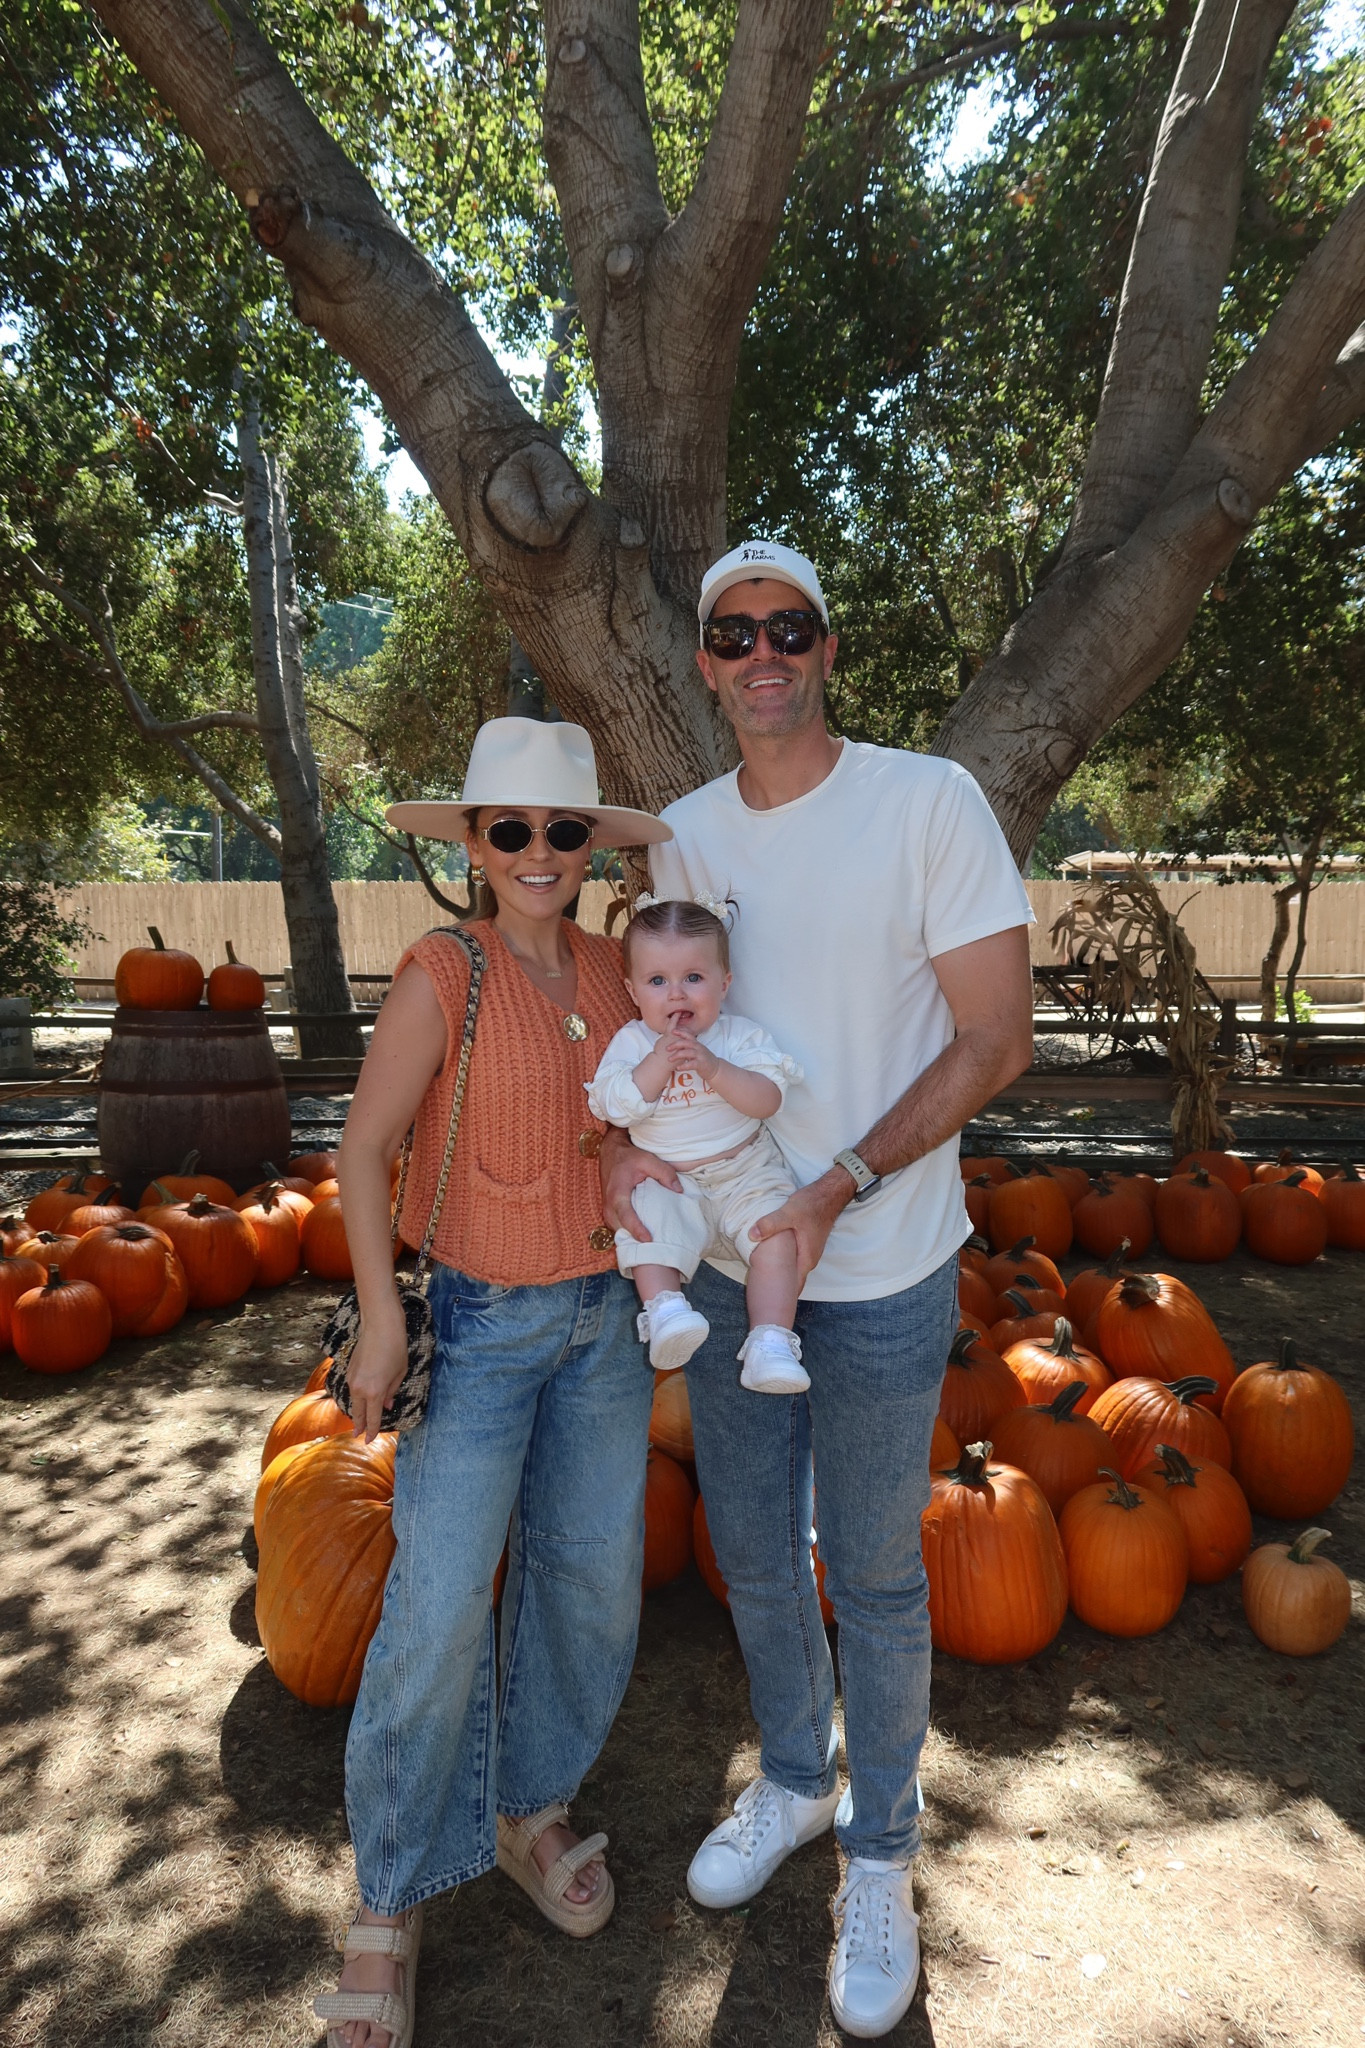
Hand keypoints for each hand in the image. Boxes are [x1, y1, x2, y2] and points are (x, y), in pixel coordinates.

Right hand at [343, 1308, 408, 1442]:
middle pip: (358, 1414)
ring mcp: (352, 1379)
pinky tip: (360, 1399)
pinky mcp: (349, 1370)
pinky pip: (352, 1390)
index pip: (372, 1418)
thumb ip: (391, 1393)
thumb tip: (386, 1406)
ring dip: (357, 1411)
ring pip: (353, 1401)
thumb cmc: (395, 1348)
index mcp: (374, 1392)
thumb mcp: (400, 1374)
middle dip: (359, 1425)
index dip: (371, 1431)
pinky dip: (355, 1398)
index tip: (368, 1440)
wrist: (379, 1325)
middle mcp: (359, 1388)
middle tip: (358, 1435)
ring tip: (360, 1420)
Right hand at [599, 1128, 682, 1242]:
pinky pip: (618, 1227)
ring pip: (619, 1230)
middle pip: (621, 1228)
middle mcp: (609, 1204)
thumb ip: (665, 1173)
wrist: (610, 1152)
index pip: (626, 1216)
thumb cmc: (628, 1157)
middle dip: (635, 1239)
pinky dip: (629, 1232)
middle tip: (655, 1249)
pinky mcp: (609, 1212)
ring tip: (650, 1245)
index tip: (648, 1240)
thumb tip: (679, 1191)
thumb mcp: (648, 1159)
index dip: (636, 1229)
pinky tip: (643, 1235)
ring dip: (631, 1237)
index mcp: (618, 1193)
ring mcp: (607, 1210)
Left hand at [663, 1026, 717, 1079]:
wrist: (715, 1068)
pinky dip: (684, 1066)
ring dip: (677, 1055)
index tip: (672, 1031)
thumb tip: (676, 1042)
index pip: (688, 1035)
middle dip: (675, 1044)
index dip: (681, 1032)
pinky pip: (691, 1064)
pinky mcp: (701, 1064)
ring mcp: (700, 1055)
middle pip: (686, 1043)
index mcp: (696, 1043)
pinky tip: (677, 1068)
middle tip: (666, 1048)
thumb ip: (688, 1045)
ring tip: (669, 1059)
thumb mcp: (697, 1049)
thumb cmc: (703, 1059)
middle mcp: (699, 1048)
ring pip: (688, 1053)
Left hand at [748, 1172, 852, 1289]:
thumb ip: (770, 1224)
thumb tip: (752, 1235)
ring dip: (778, 1271)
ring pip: (790, 1267)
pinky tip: (768, 1256)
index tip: (764, 1299)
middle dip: (775, 1285)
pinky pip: (791, 1257)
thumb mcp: (789, 1213)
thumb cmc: (812, 1205)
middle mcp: (808, 1259)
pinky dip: (781, 1260)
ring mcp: (807, 1251)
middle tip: (756, 1288)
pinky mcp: (804, 1243)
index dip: (780, 1294)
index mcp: (806, 1259)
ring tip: (758, 1274)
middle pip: (791, 1279)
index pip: (793, 1286)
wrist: (829, 1194)